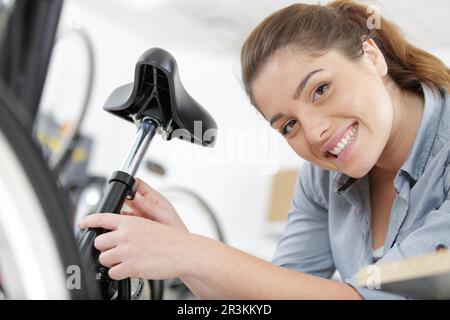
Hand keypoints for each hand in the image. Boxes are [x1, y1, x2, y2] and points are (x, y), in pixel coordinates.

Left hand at [79, 213, 194, 279]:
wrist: (184, 251)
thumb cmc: (171, 239)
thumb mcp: (149, 224)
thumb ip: (131, 227)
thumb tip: (117, 231)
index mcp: (130, 222)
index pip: (101, 218)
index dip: (88, 221)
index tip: (82, 223)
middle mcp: (125, 235)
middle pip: (99, 242)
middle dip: (105, 248)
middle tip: (116, 251)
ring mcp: (127, 252)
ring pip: (104, 259)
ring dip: (112, 262)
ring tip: (126, 261)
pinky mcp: (130, 267)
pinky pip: (113, 273)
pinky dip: (119, 273)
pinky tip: (129, 269)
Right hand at [123, 178, 187, 231]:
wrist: (179, 249)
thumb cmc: (177, 230)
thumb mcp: (165, 216)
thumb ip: (150, 206)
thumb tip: (136, 195)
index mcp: (154, 198)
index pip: (138, 184)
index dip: (128, 184)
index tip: (122, 189)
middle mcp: (145, 206)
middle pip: (127, 196)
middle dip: (120, 198)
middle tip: (117, 205)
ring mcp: (139, 216)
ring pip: (124, 210)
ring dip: (118, 212)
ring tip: (119, 218)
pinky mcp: (135, 227)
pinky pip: (123, 222)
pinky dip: (119, 224)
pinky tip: (119, 227)